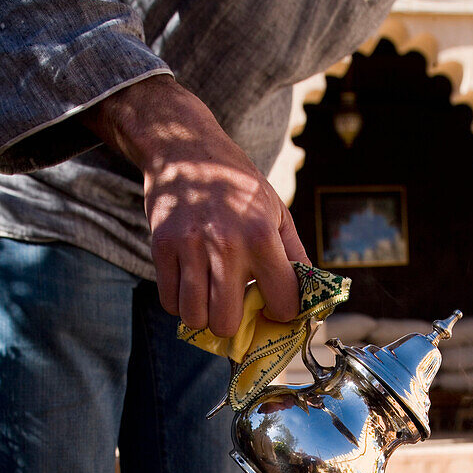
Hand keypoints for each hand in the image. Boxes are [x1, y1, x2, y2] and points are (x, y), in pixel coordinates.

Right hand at [82, 75, 309, 334]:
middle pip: (226, 324)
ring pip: (194, 318)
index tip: (274, 304)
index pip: (282, 304)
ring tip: (210, 298)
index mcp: (262, 236)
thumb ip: (296, 258)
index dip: (281, 312)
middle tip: (236, 306)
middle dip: (234, 324)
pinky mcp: (161, 246)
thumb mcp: (278, 213)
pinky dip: (179, 303)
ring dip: (204, 316)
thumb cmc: (237, 186)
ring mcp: (190, 246)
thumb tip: (311, 302)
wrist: (186, 148)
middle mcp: (225, 244)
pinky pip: (168, 301)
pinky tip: (190, 285)